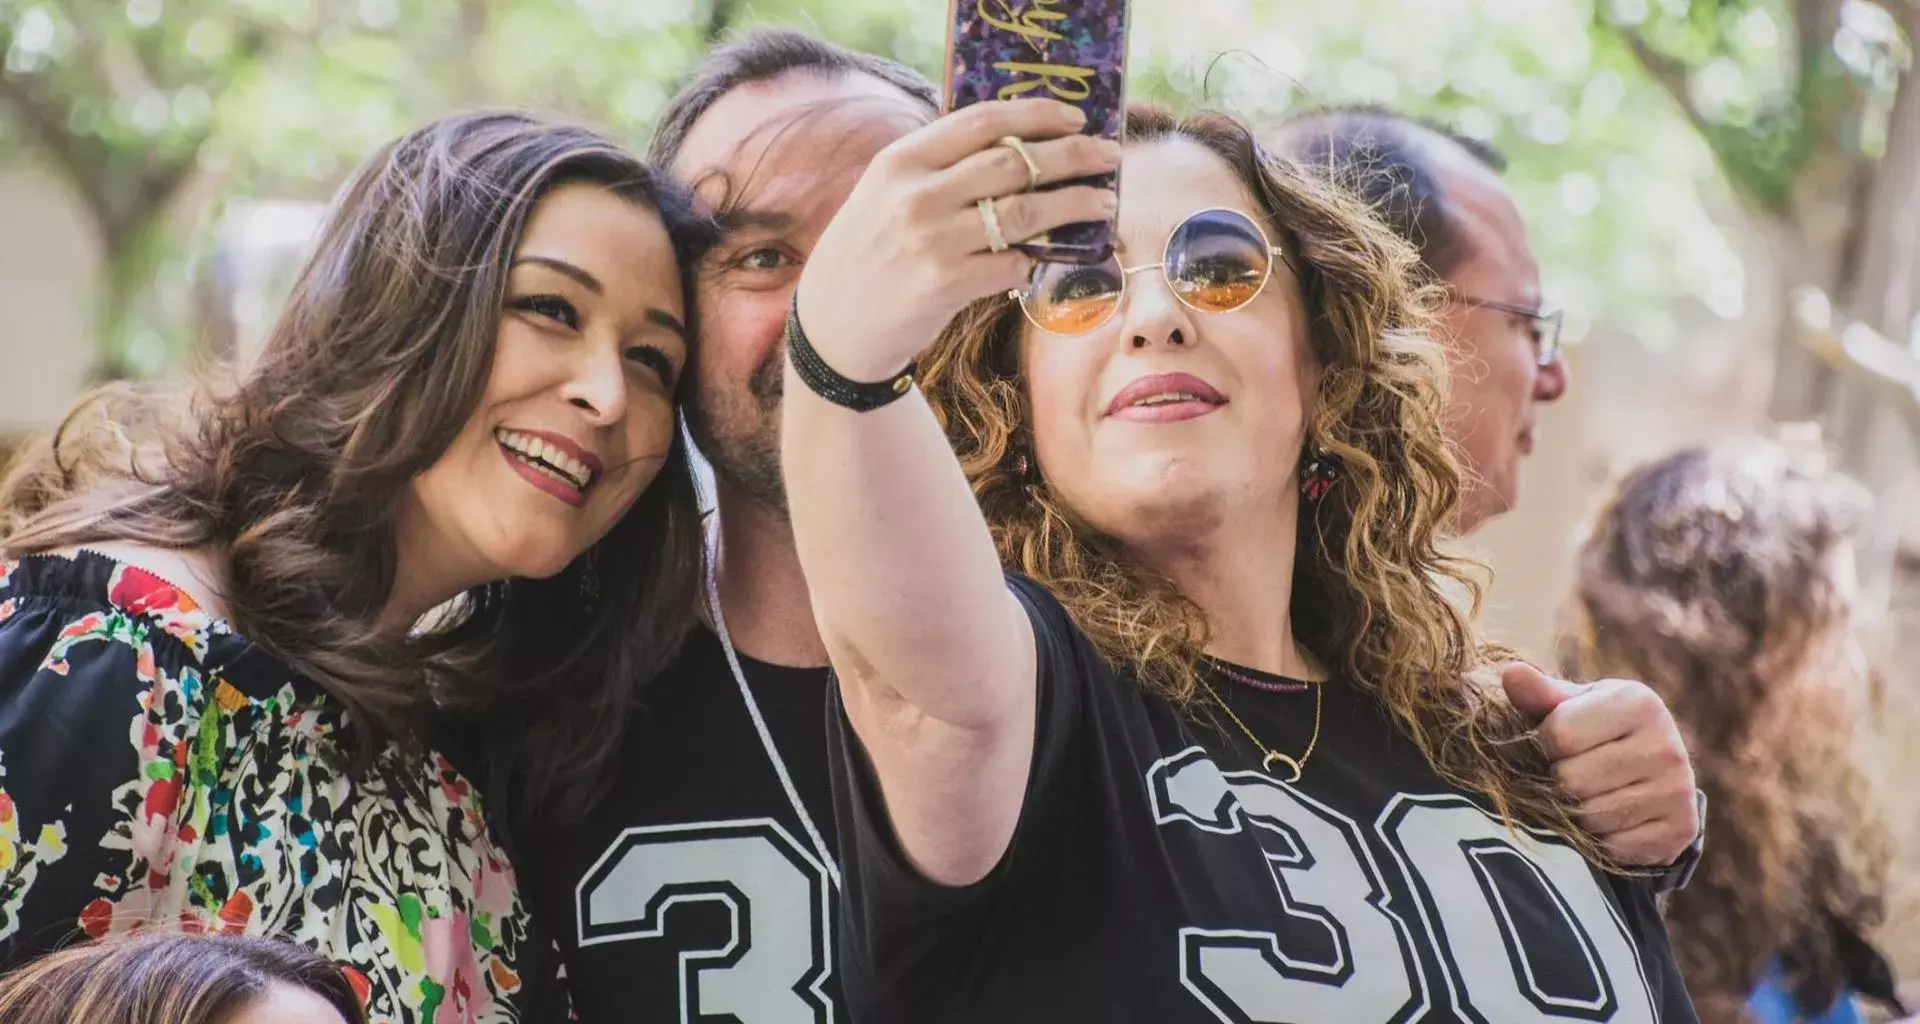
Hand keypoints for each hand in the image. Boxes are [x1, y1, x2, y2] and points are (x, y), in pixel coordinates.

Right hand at [793, 98, 1120, 380]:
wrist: (835, 324)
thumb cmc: (872, 252)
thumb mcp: (888, 192)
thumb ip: (939, 167)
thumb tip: (1021, 148)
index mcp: (903, 160)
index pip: (983, 122)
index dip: (1038, 115)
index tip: (1076, 119)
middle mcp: (916, 194)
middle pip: (1016, 163)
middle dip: (1073, 157)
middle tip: (1108, 158)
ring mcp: (931, 240)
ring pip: (1026, 211)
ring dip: (1075, 205)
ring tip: (1103, 204)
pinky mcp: (945, 285)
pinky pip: (1012, 263)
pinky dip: (1036, 259)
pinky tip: (1047, 257)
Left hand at [1502, 663, 1699, 866]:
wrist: (1652, 774)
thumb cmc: (1597, 730)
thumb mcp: (1572, 705)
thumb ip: (1539, 694)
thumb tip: (1511, 674)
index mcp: (1639, 702)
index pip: (1560, 735)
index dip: (1544, 744)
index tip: (1556, 743)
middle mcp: (1667, 745)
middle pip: (1572, 780)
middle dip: (1558, 780)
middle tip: (1570, 773)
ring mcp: (1678, 790)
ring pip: (1591, 816)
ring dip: (1575, 813)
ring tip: (1586, 795)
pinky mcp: (1681, 829)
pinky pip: (1615, 846)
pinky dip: (1601, 840)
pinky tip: (1608, 820)